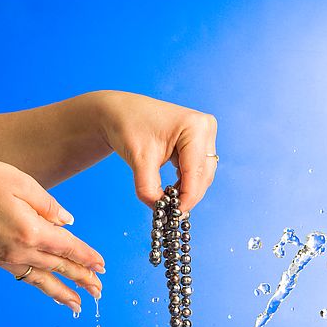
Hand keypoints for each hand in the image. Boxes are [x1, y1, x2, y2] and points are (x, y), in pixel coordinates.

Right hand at [0, 158, 104, 311]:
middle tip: (99, 291)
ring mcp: (8, 257)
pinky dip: (42, 288)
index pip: (69, 248)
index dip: (88, 258)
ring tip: (80, 305)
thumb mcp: (19, 182)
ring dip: (64, 293)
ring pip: (44, 280)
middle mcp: (22, 249)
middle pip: (60, 268)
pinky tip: (50, 293)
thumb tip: (68, 222)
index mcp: (32, 229)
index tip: (102, 266)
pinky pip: (26, 278)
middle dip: (83, 280)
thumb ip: (48, 204)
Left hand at [99, 91, 217, 211]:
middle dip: (188, 195)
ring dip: (188, 190)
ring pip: (202, 175)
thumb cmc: (129, 127)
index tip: (175, 214)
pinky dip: (186, 182)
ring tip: (169, 201)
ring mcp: (205, 134)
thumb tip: (159, 210)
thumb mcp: (139, 160)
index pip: (195, 172)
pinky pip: (197, 170)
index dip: (187, 197)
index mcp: (195, 127)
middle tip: (171, 212)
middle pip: (203, 175)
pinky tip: (172, 189)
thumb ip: (149, 189)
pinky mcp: (200, 142)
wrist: (120, 112)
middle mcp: (205, 128)